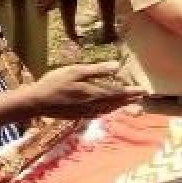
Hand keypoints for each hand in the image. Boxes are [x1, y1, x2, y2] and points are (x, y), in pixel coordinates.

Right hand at [25, 61, 145, 118]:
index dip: (132, 92)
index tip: (144, 90)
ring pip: (108, 109)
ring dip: (120, 106)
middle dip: (129, 99)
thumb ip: (97, 70)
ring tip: (130, 102)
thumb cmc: (55, 82)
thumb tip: (117, 66)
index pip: (118, 93)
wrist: (37, 102)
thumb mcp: (76, 71)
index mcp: (93, 93)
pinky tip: (108, 109)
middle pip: (115, 103)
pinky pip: (99, 114)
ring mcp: (86, 112)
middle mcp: (93, 105)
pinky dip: (108, 110)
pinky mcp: (79, 116)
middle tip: (141, 96)